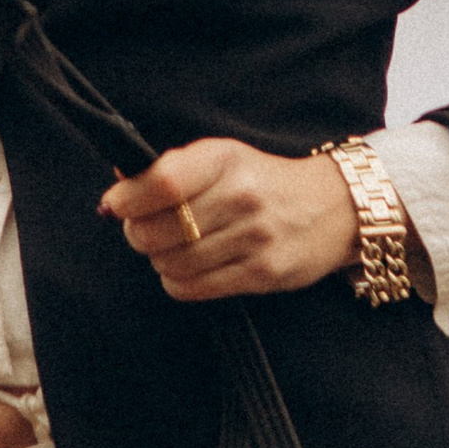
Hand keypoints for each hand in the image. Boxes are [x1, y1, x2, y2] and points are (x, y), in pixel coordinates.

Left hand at [99, 139, 371, 300]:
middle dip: (140, 235)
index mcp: (224, 159)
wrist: (331, 209)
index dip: (128, 200)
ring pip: (171, 263)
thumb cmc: (261, 182)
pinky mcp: (261, 273)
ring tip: (178, 248)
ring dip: (161, 260)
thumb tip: (119, 183)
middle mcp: (240, 195)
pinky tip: (190, 269)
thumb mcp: (222, 159)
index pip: (162, 182)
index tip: (117, 206)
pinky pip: (193, 288)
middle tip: (148, 230)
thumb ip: (172, 169)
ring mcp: (253, 236)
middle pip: (157, 230)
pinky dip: (178, 282)